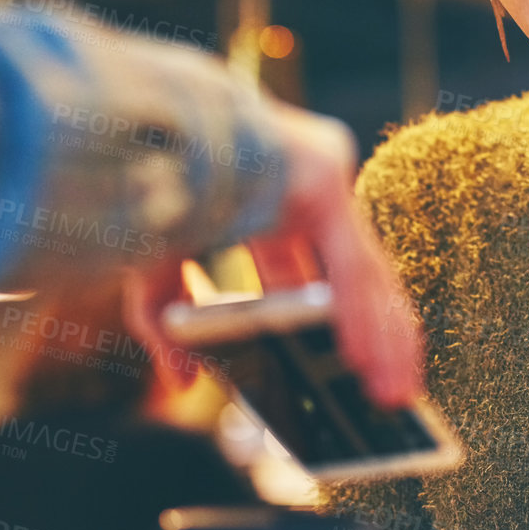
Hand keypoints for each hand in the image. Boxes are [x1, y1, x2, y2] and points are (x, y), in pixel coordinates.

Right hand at [122, 99, 423, 408]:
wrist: (135, 134)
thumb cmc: (145, 187)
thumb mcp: (155, 268)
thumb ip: (168, 322)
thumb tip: (182, 381)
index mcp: (278, 207)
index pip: (324, 274)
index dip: (342, 324)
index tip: (352, 370)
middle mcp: (310, 193)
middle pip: (357, 279)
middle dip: (374, 339)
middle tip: (387, 393)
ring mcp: (322, 181)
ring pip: (365, 275)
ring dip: (382, 339)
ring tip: (394, 395)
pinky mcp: (323, 181)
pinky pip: (351, 263)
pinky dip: (362, 317)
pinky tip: (369, 362)